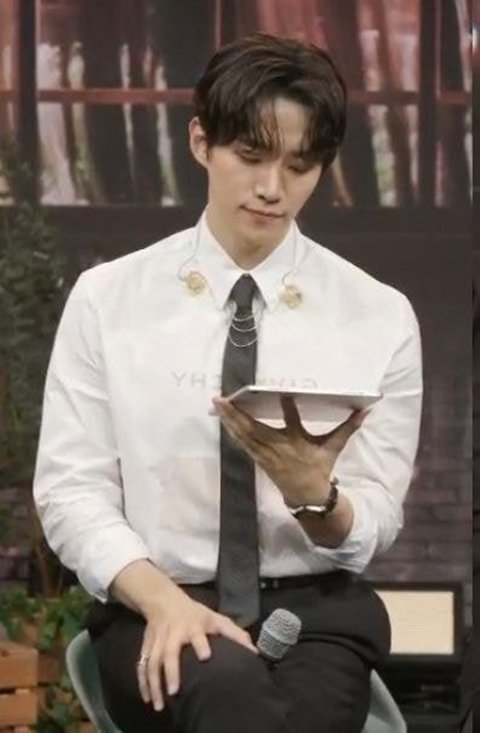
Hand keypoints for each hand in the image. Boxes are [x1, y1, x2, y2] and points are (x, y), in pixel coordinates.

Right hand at [136, 586, 256, 710]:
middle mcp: (173, 633)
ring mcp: (157, 640)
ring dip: (154, 683)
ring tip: (159, 704)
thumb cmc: (195, 613)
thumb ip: (234, 634)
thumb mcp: (215, 617)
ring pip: (152, 662)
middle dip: (171, 671)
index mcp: (192, 625)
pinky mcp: (146, 646)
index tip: (205, 656)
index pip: (197, 634)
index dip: (201, 644)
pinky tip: (147, 699)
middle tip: (174, 691)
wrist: (163, 599)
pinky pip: (141, 666)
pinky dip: (142, 683)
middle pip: (169, 652)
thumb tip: (254, 652)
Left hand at [212, 395, 364, 505]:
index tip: (282, 393)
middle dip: (238, 414)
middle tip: (223, 398)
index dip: (288, 408)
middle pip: (255, 428)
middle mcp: (278, 447)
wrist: (306, 496)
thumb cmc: (319, 468)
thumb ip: (347, 428)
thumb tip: (366, 411)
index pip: (293, 422)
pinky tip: (222, 418)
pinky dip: (231, 430)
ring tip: (217, 402)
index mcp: (297, 442)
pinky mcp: (258, 458)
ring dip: (229, 419)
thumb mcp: (333, 448)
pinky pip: (242, 443)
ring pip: (243, 434)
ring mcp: (265, 454)